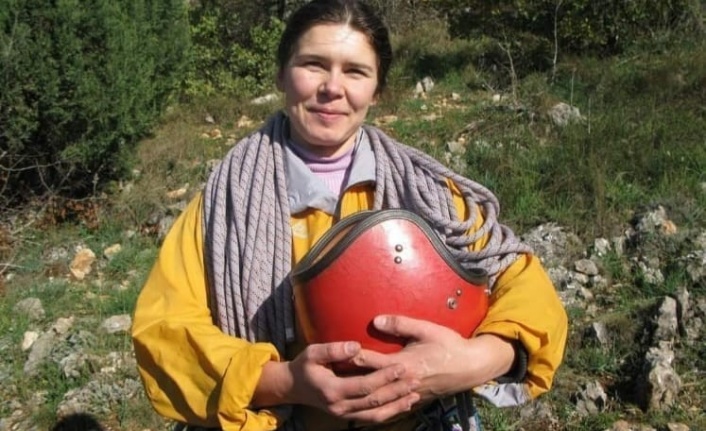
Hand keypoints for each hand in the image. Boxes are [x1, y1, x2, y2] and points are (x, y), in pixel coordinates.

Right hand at [269, 341, 420, 422]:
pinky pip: (372, 418)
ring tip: (416, 395)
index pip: (365, 385)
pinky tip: (404, 405)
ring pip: (376, 414)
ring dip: (397, 405)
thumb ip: (334, 349)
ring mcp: (344, 414)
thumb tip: (356, 346)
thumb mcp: (312, 352)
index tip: (401, 366)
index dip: (384, 377)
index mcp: (332, 390)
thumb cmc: (304, 366)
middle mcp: (340, 407)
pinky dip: (390, 412)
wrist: (293, 387)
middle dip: (397, 391)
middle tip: (416, 379)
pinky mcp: (348, 416)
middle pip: (375, 401)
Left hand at [350, 315, 514, 403]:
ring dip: (360, 397)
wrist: (471, 367)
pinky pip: (391, 410)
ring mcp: (409, 395)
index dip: (351, 357)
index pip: (370, 360)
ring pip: (378, 401)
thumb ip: (400, 324)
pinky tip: (364, 409)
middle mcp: (403, 382)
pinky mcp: (415, 401)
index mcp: (403, 363)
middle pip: (369, 382)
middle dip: (349, 379)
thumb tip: (376, 320)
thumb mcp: (426, 329)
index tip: (334, 354)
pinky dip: (376, 410)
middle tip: (329, 376)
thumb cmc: (449, 345)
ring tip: (341, 393)